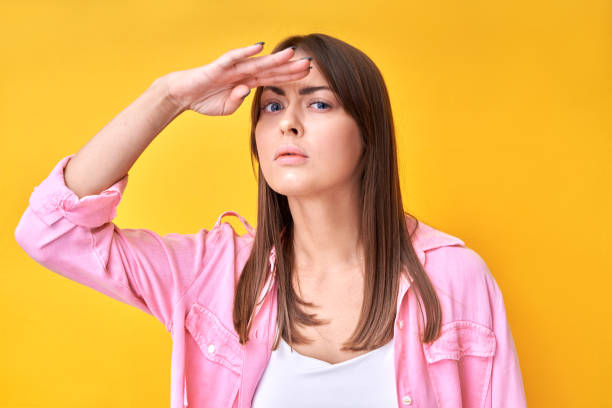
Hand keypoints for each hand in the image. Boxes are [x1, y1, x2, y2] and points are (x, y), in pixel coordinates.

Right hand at [162, 43, 310, 115]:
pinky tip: (259, 46)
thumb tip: (246, 91)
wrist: (182, 95)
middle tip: (308, 63)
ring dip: (274, 58)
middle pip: (271, 69)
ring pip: (257, 62)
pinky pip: (234, 57)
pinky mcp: (219, 66)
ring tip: (291, 53)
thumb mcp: (227, 107)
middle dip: (289, 67)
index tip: (307, 74)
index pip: (273, 78)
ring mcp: (232, 68)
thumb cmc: (205, 100)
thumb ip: (238, 101)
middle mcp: (243, 73)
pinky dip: (246, 51)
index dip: (289, 76)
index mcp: (247, 83)